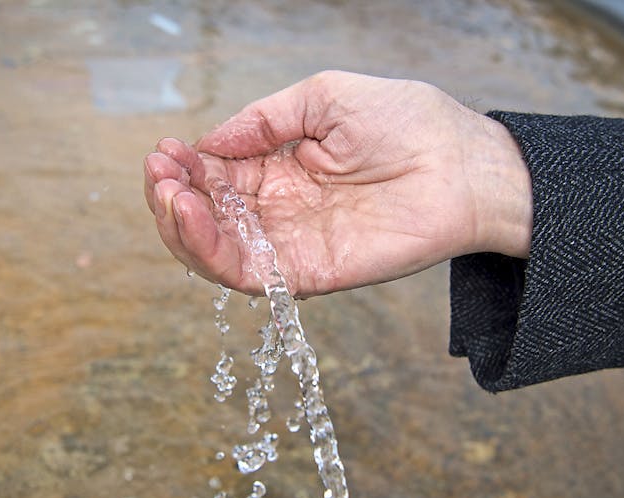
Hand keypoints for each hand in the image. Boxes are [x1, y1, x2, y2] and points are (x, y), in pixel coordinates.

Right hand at [144, 71, 531, 296]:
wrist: (465, 164)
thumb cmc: (408, 122)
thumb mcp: (324, 99)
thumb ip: (264, 120)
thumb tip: (209, 143)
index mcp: (279, 171)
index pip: (215, 178)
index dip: (185, 166)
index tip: (165, 149)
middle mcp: (279, 212)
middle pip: (206, 218)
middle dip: (171, 195)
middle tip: (159, 170)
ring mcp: (291, 244)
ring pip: (215, 251)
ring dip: (180, 226)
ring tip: (168, 193)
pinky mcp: (307, 272)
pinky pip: (247, 273)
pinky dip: (210, 251)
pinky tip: (192, 216)